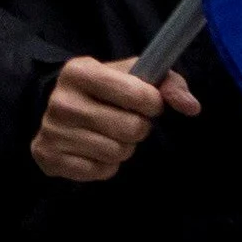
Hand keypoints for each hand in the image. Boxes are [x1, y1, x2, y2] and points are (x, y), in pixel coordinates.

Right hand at [32, 54, 196, 180]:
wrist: (52, 110)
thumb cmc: (102, 90)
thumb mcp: (129, 75)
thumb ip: (167, 83)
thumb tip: (191, 106)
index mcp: (80, 70)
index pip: (137, 93)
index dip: (153, 102)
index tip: (149, 102)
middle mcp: (62, 100)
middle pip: (131, 128)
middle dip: (138, 127)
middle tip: (127, 120)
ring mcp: (53, 130)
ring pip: (117, 152)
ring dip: (123, 147)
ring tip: (110, 135)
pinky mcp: (50, 157)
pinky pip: (101, 171)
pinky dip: (106, 165)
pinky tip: (95, 150)